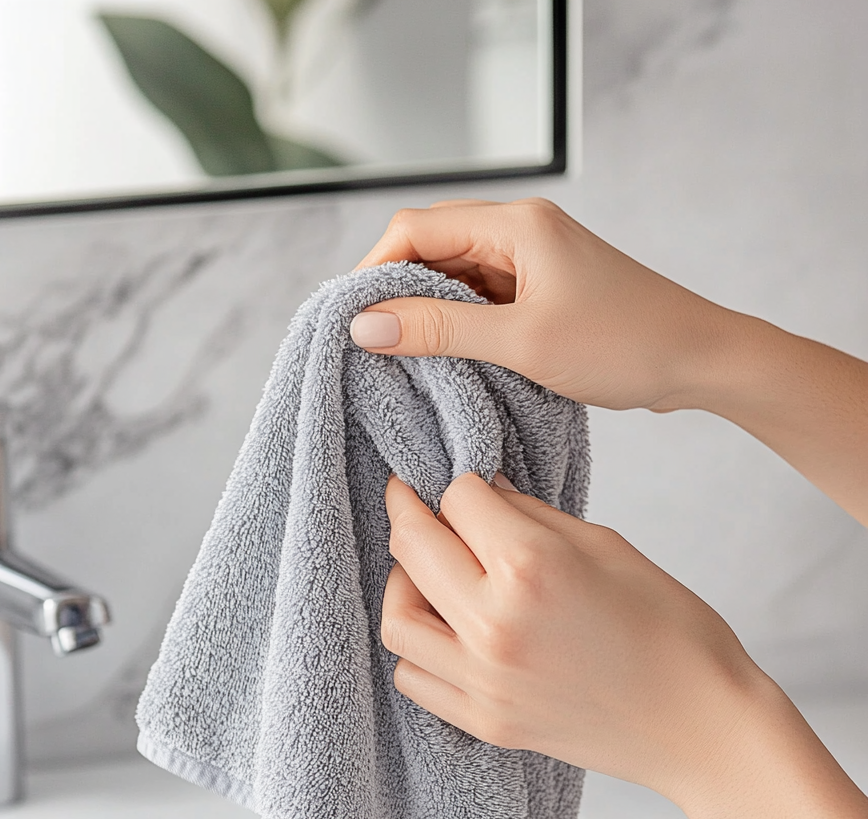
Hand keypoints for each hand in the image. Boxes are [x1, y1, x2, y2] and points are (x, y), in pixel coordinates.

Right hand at [355, 197, 867, 527]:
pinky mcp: (541, 289)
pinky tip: (446, 356)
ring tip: (403, 355)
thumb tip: (366, 326)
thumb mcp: (522, 343)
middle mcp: (520, 232)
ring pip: (454, 275)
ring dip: (427, 310)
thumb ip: (440, 330)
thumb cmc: (624, 344)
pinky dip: (457, 323)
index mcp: (515, 225)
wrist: (699, 359)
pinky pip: (481, 297)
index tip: (353, 320)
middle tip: (372, 343)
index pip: (415, 228)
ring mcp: (532, 260)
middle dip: (396, 292)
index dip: (374, 270)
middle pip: (431, 247)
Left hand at [383, 472, 867, 818]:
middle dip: (409, 511)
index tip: (458, 478)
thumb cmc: (671, 629)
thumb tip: (484, 489)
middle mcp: (494, 623)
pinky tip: (442, 627)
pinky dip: (416, 646)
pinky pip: (413, 677)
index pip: (457, 499)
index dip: (458, 479)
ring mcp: (483, 680)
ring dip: (402, 581)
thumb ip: (531, 515)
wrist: (702, 726)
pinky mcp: (484, 720)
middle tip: (413, 499)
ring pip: (396, 618)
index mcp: (530, 567)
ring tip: (427, 569)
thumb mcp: (606, 546)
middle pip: (412, 547)